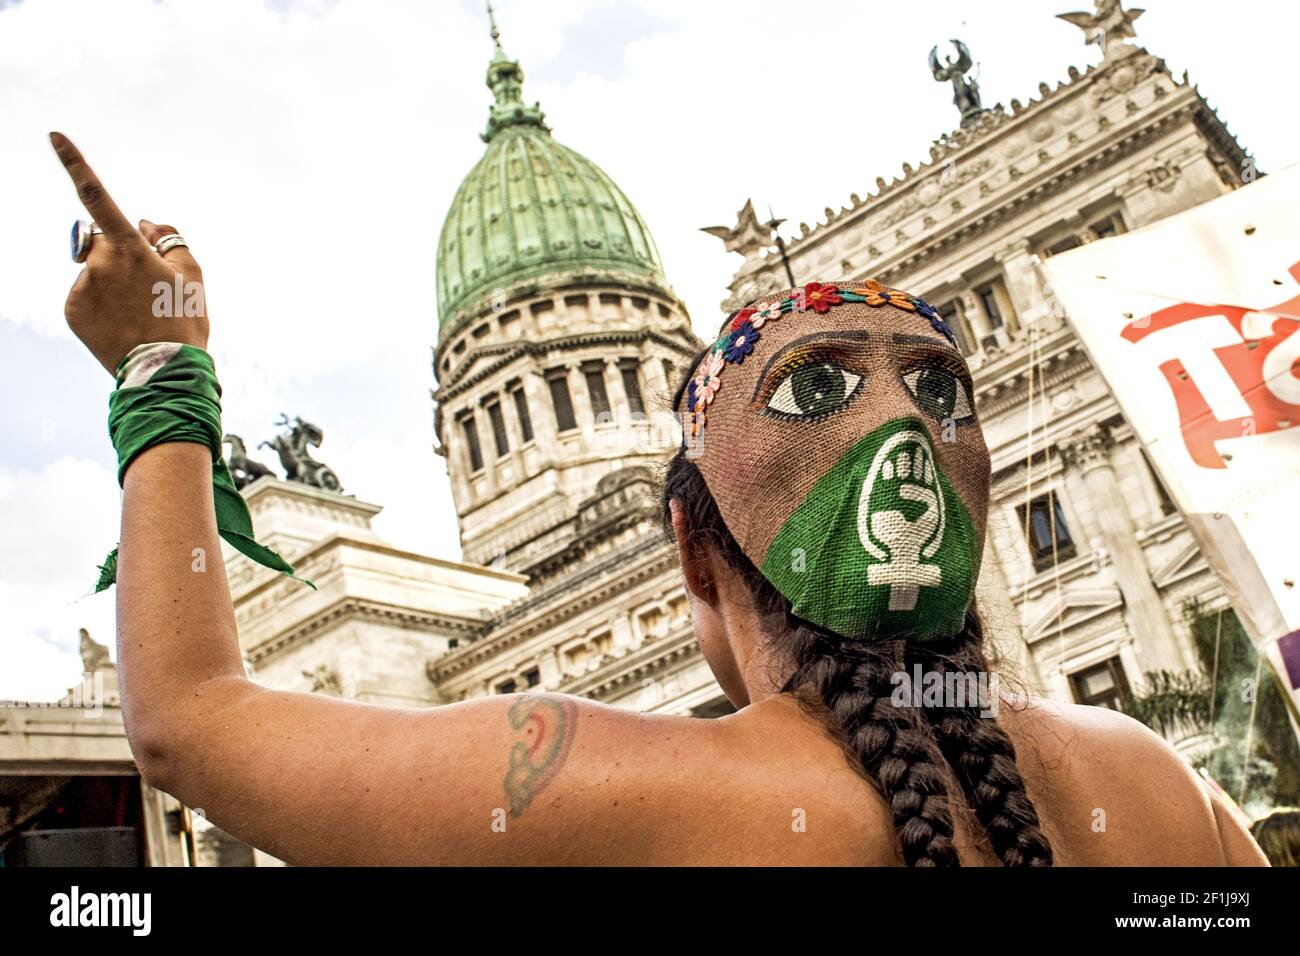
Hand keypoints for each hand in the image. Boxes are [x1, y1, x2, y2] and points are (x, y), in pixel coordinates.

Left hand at [50, 132, 208, 374]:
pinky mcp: (70, 310)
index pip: (96, 196)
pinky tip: (120, 323)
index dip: (75, 163)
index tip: (54, 136)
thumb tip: (144, 220)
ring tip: (136, 312)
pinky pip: (85, 295)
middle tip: (144, 284)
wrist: (163, 372)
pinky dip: (101, 303)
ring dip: (112, 281)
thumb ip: (170, 238)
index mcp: (129, 248)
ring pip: (94, 270)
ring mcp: (81, 287)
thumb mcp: (193, 276)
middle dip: (117, 251)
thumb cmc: (183, 321)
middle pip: (101, 241)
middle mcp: (98, 262)